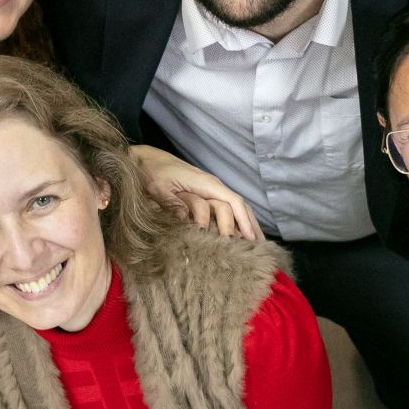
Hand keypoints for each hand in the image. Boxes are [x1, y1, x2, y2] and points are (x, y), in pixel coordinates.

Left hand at [131, 145, 263, 240]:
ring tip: (257, 245)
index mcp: (206, 183)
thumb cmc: (153, 172)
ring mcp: (211, 190)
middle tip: (261, 248)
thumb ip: (172, 202)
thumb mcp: (158, 187)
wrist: (147, 160)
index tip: (251, 239)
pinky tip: (238, 235)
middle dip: (252, 225)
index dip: (244, 220)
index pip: (233, 201)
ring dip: (247, 224)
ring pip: (236, 207)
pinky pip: (226, 208)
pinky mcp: (205, 195)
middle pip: (241, 205)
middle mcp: (213, 186)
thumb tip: (186, 217)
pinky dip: (236, 221)